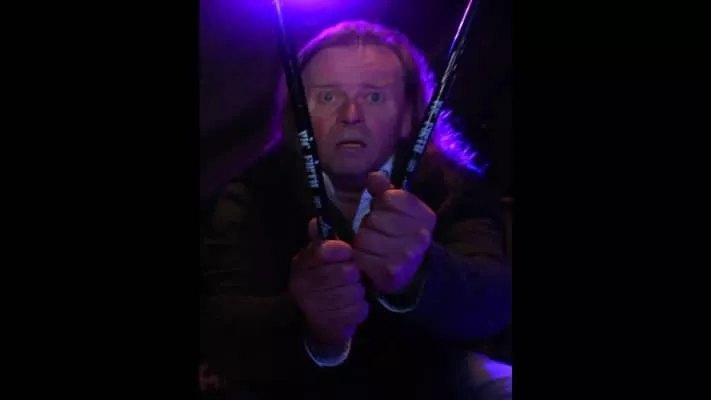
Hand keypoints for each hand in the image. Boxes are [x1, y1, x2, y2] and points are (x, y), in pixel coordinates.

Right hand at [289, 218, 368, 344]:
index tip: (346, 251)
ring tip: (350, 293)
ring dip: (357, 294)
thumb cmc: (321, 282)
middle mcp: (303, 286)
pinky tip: (350, 307)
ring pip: (354, 293)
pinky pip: (356, 313)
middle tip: (351, 278)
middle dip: (354, 275)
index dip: (338, 250)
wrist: (309, 319)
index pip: (322, 251)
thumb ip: (322, 242)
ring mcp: (314, 308)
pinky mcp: (327, 327)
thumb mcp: (319, 259)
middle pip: (346, 272)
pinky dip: (358, 310)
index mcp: (302, 264)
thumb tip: (315, 223)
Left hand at [353, 172, 435, 293]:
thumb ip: (385, 190)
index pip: (389, 198)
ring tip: (372, 248)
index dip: (381, 206)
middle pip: (373, 219)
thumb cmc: (401, 236)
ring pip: (364, 238)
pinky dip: (360, 259)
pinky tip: (369, 261)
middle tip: (377, 235)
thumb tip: (373, 176)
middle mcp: (419, 236)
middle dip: (369, 225)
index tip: (386, 215)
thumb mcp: (399, 210)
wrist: (414, 276)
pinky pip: (360, 258)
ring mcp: (406, 256)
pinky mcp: (390, 273)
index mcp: (424, 216)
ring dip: (362, 243)